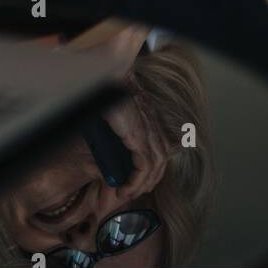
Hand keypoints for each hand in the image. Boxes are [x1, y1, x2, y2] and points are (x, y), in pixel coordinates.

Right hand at [103, 81, 170, 203]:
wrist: (108, 73)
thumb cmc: (107, 86)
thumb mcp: (115, 109)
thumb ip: (119, 123)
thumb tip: (113, 136)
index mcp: (148, 115)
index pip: (158, 148)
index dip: (150, 168)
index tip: (136, 179)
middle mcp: (152, 123)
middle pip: (160, 161)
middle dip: (148, 181)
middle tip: (132, 191)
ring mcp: (147, 130)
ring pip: (154, 168)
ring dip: (141, 186)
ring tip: (126, 194)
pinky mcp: (139, 136)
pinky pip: (144, 168)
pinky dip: (135, 182)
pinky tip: (125, 189)